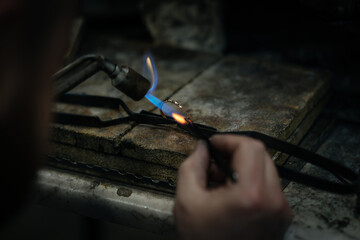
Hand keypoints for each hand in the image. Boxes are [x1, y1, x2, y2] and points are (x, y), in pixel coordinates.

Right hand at [174, 135, 292, 239]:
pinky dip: (251, 180)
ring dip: (243, 166)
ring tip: (220, 180)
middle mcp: (273, 200)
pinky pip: (269, 184)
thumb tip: (202, 148)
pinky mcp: (282, 216)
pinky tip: (231, 192)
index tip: (213, 145)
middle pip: (261, 154)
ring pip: (266, 168)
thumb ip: (192, 166)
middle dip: (235, 152)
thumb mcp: (187, 201)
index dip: (229, 140)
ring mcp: (281, 209)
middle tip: (215, 161)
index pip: (250, 147)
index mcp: (251, 195)